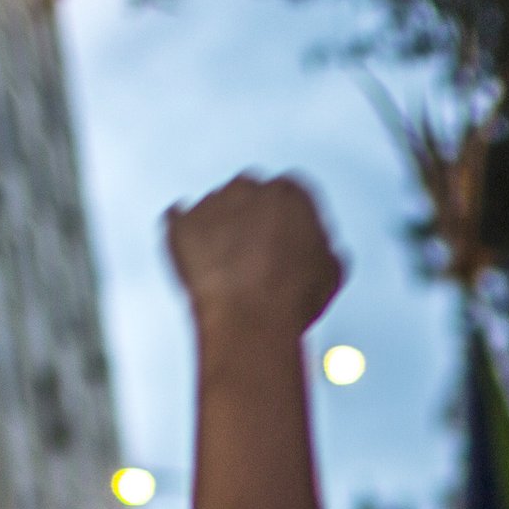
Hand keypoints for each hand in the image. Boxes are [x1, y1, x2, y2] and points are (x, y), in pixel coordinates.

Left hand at [166, 174, 344, 339]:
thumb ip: (320, 246)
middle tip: (255, 252)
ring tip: (227, 265)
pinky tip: (194, 253)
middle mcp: (249, 188)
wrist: (251, 319)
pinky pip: (177, 220)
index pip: (288, 193)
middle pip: (248, 194)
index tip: (284, 237)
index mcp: (290, 192)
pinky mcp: (181, 223)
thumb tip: (318, 251)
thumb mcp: (330, 270)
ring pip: (214, 207)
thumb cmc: (290, 297)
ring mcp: (211, 203)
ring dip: (218, 227)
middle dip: (250, 217)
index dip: (286, 220)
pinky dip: (184, 235)